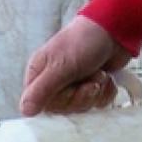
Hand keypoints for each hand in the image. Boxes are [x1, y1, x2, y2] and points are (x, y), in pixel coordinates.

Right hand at [20, 16, 134, 116]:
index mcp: (39, 76)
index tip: (71, 89)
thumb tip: (25, 111)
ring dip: (95, 92)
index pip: (41, 105)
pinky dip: (106, 92)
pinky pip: (97, 104)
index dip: (59, 102)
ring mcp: (73, 86)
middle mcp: (53, 83)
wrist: (116, 30)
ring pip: (81, 107)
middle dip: (81, 96)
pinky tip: (106, 78)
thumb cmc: (83, 42)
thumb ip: (41, 90)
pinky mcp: (91, 88)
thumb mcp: (59, 66)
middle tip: (89, 79)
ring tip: (99, 74)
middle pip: (63, 108)